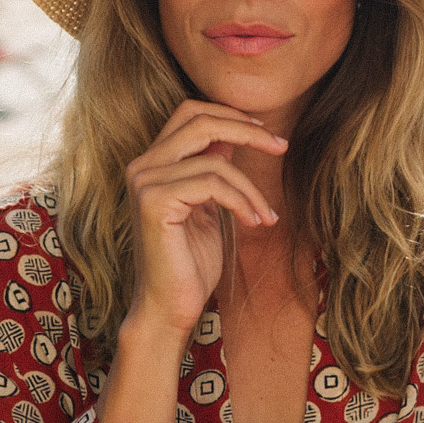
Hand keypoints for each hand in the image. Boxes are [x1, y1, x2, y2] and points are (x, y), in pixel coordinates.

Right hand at [124, 100, 286, 338]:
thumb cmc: (190, 264)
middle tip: (281, 146)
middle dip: (247, 130)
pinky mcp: (154, 202)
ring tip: (267, 215)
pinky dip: (243, 202)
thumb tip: (228, 139)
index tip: (266, 133)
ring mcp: (144, 182)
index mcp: (152, 163)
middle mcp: (142, 166)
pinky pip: (213, 185)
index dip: (230, 115)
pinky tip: (255, 223)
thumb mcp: (207, 208)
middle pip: (199, 120)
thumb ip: (211, 171)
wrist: (169, 309)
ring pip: (215, 160)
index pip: (190, 113)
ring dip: (252, 188)